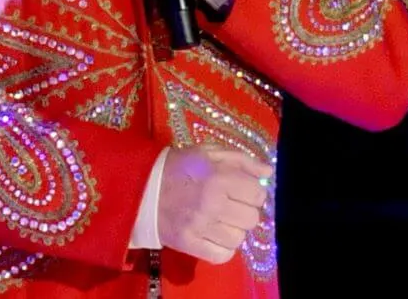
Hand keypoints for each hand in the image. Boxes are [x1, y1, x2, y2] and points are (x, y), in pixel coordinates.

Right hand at [157, 145, 271, 264]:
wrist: (140, 186)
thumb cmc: (177, 166)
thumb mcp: (206, 153)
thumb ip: (240, 159)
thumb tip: (268, 172)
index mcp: (218, 177)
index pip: (258, 193)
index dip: (252, 191)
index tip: (240, 190)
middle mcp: (213, 203)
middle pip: (252, 218)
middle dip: (244, 211)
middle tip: (229, 205)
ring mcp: (201, 226)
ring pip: (239, 238)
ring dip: (232, 229)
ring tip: (219, 220)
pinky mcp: (190, 244)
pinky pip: (223, 255)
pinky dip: (222, 248)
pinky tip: (212, 235)